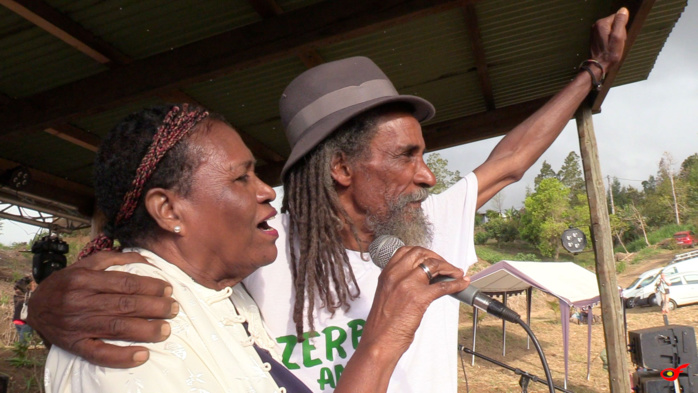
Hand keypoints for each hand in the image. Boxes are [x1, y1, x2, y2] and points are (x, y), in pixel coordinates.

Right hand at [27, 251, 177, 367]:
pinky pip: (100, 353)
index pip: (125, 282)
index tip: (168, 289)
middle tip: (174, 308)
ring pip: (118, 328)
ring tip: (166, 329)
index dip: (151, 286)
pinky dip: (122, 356)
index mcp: (85, 279)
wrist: (35, 306)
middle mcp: (81, 301)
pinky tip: (143, 355)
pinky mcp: (75, 345)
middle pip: (125, 305)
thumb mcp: (86, 264)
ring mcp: (78, 325)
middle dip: (155, 307)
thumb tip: (146, 259)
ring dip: (146, 330)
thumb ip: (115, 258)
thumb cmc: (67, 283)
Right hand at [361, 246, 468, 353]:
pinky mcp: (419, 298)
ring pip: (433, 265)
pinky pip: (443, 285)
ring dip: (449, 267)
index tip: (431, 258)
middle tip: (446, 265)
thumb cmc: (382, 324)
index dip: (423, 252)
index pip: (406, 251)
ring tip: (456, 273)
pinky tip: (461, 284)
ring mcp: (407, 284)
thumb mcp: (386, 295)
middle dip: (438, 257)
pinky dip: (456, 283)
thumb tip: (421, 280)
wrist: (379, 341)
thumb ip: (399, 284)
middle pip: (421, 254)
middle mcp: (395, 275)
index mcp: (386, 274)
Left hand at [590, 7, 628, 71]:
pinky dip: (611, 40)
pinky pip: (608, 35)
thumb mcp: (618, 37)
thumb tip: (623, 10)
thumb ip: (620, 22)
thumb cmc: (610, 53)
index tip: (620, 37)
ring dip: (616, 37)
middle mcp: (596, 25)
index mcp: (601, 23)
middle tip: (617, 43)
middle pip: (615, 23)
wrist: (598, 66)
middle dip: (619, 32)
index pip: (618, 17)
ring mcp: (595, 32)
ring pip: (612, 29)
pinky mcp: (595, 38)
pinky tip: (610, 47)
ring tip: (614, 46)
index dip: (622, 27)